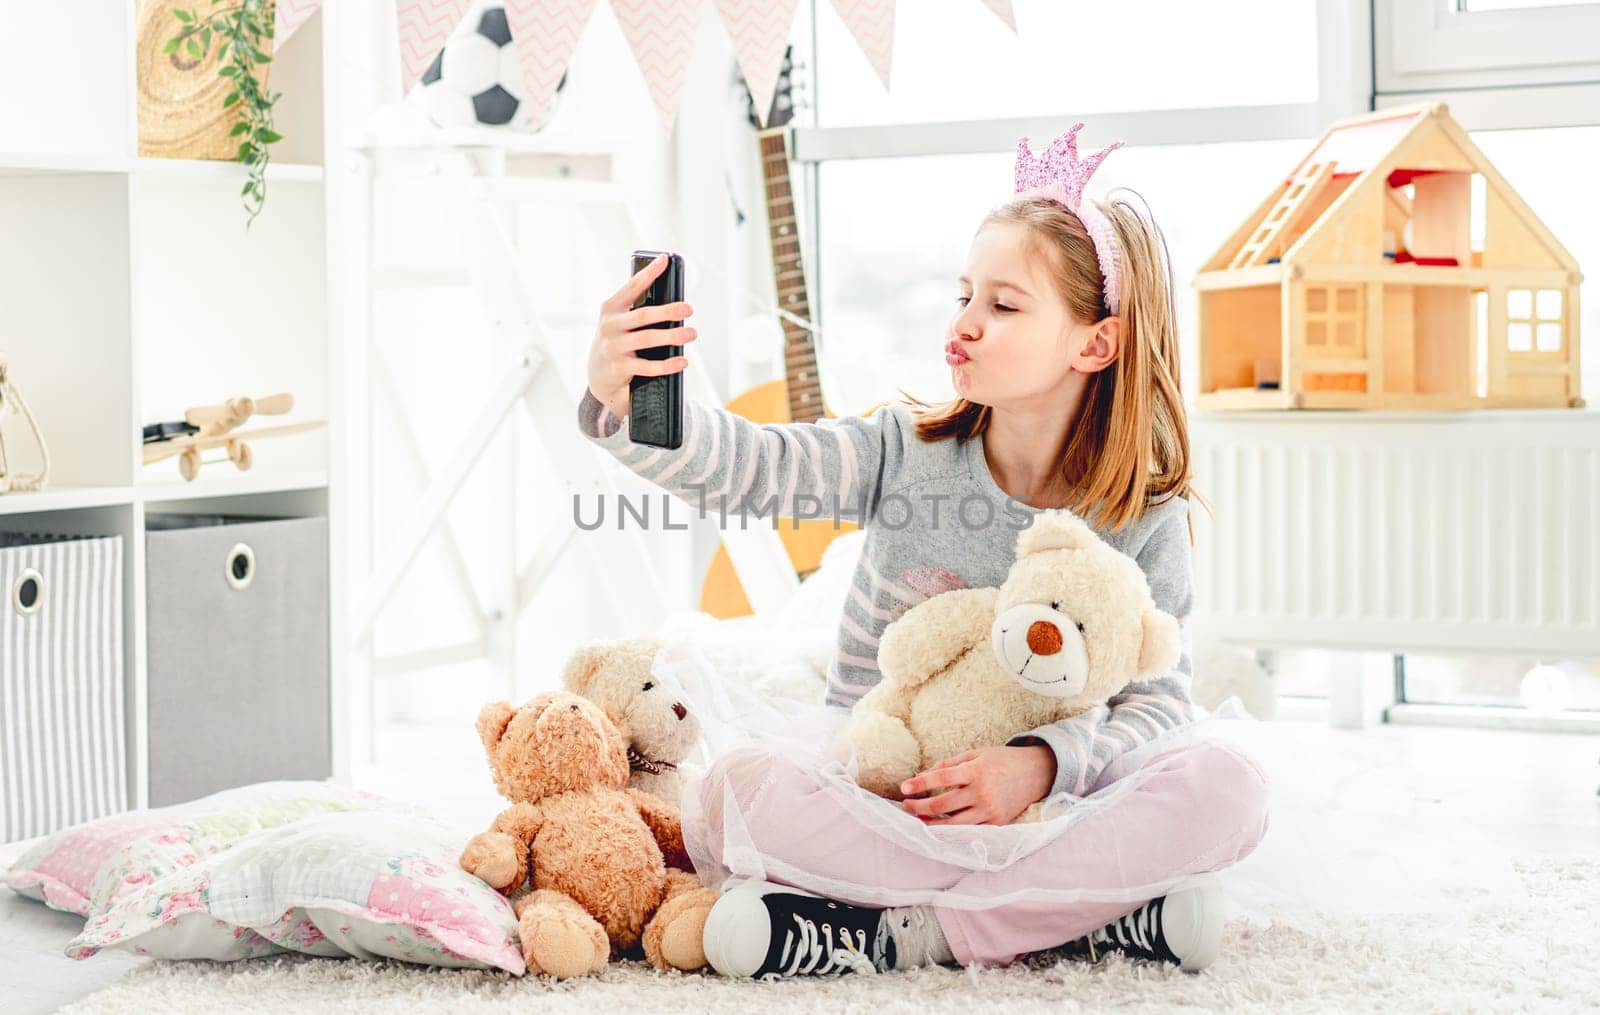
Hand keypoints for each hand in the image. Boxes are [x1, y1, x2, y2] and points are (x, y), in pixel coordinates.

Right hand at [587, 254, 698, 418]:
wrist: (598, 375)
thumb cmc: (617, 341)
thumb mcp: (620, 322)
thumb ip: (638, 311)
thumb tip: (674, 305)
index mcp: (611, 308)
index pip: (632, 287)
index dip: (648, 273)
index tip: (665, 260)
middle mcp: (609, 325)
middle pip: (643, 315)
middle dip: (668, 310)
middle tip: (689, 309)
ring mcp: (613, 347)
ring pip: (647, 338)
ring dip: (672, 336)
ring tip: (691, 333)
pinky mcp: (618, 368)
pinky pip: (647, 366)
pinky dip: (667, 365)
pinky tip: (682, 361)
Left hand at [898, 745, 1056, 825]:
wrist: (1036, 773)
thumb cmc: (1002, 760)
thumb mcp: (976, 754)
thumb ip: (950, 765)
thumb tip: (924, 775)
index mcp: (976, 771)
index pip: (940, 778)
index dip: (920, 784)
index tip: (903, 788)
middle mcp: (982, 792)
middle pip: (942, 804)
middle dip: (919, 806)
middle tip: (905, 806)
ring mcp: (989, 810)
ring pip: (952, 824)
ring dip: (930, 823)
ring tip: (918, 819)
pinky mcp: (996, 824)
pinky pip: (968, 831)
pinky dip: (951, 831)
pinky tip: (938, 828)